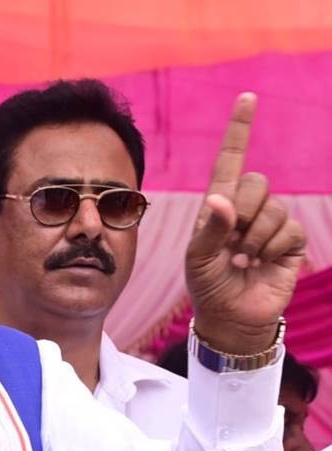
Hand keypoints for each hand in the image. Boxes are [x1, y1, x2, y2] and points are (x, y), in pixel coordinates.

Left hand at [187, 93, 305, 353]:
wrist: (230, 316)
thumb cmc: (207, 284)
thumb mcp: (198, 257)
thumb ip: (210, 228)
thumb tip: (224, 199)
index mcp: (218, 204)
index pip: (230, 160)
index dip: (240, 129)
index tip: (248, 97)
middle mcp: (246, 208)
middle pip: (256, 182)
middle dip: (242, 213)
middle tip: (230, 243)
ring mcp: (270, 223)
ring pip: (273, 208)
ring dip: (254, 238)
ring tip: (241, 259)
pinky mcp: (290, 242)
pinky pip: (288, 230)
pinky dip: (270, 249)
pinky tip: (259, 264)